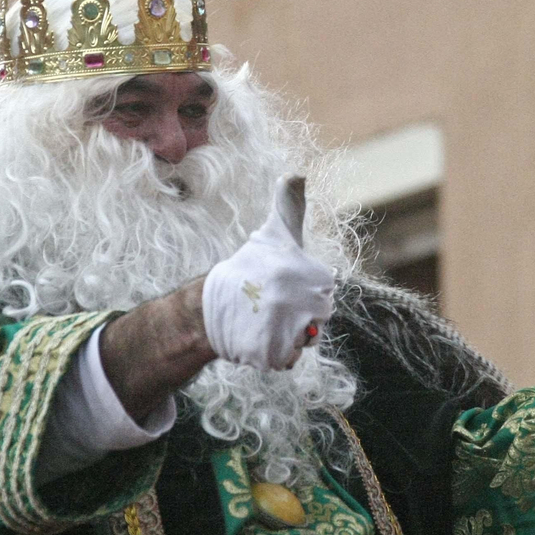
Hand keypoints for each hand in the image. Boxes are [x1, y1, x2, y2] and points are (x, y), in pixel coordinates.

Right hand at [202, 175, 335, 370]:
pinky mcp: (274, 355)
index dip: (303, 292)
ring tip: (263, 319)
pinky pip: (287, 361)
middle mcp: (307, 304)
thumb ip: (291, 205)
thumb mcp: (276, 233)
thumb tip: (295, 173)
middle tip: (271, 304)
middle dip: (297, 317)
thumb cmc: (250, 266)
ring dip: (285, 336)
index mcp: (317, 276)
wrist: (208, 304)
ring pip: (303, 343)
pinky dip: (273, 354)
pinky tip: (257, 337)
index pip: (325, 295)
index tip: (280, 282)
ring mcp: (290, 331)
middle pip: (318, 322)